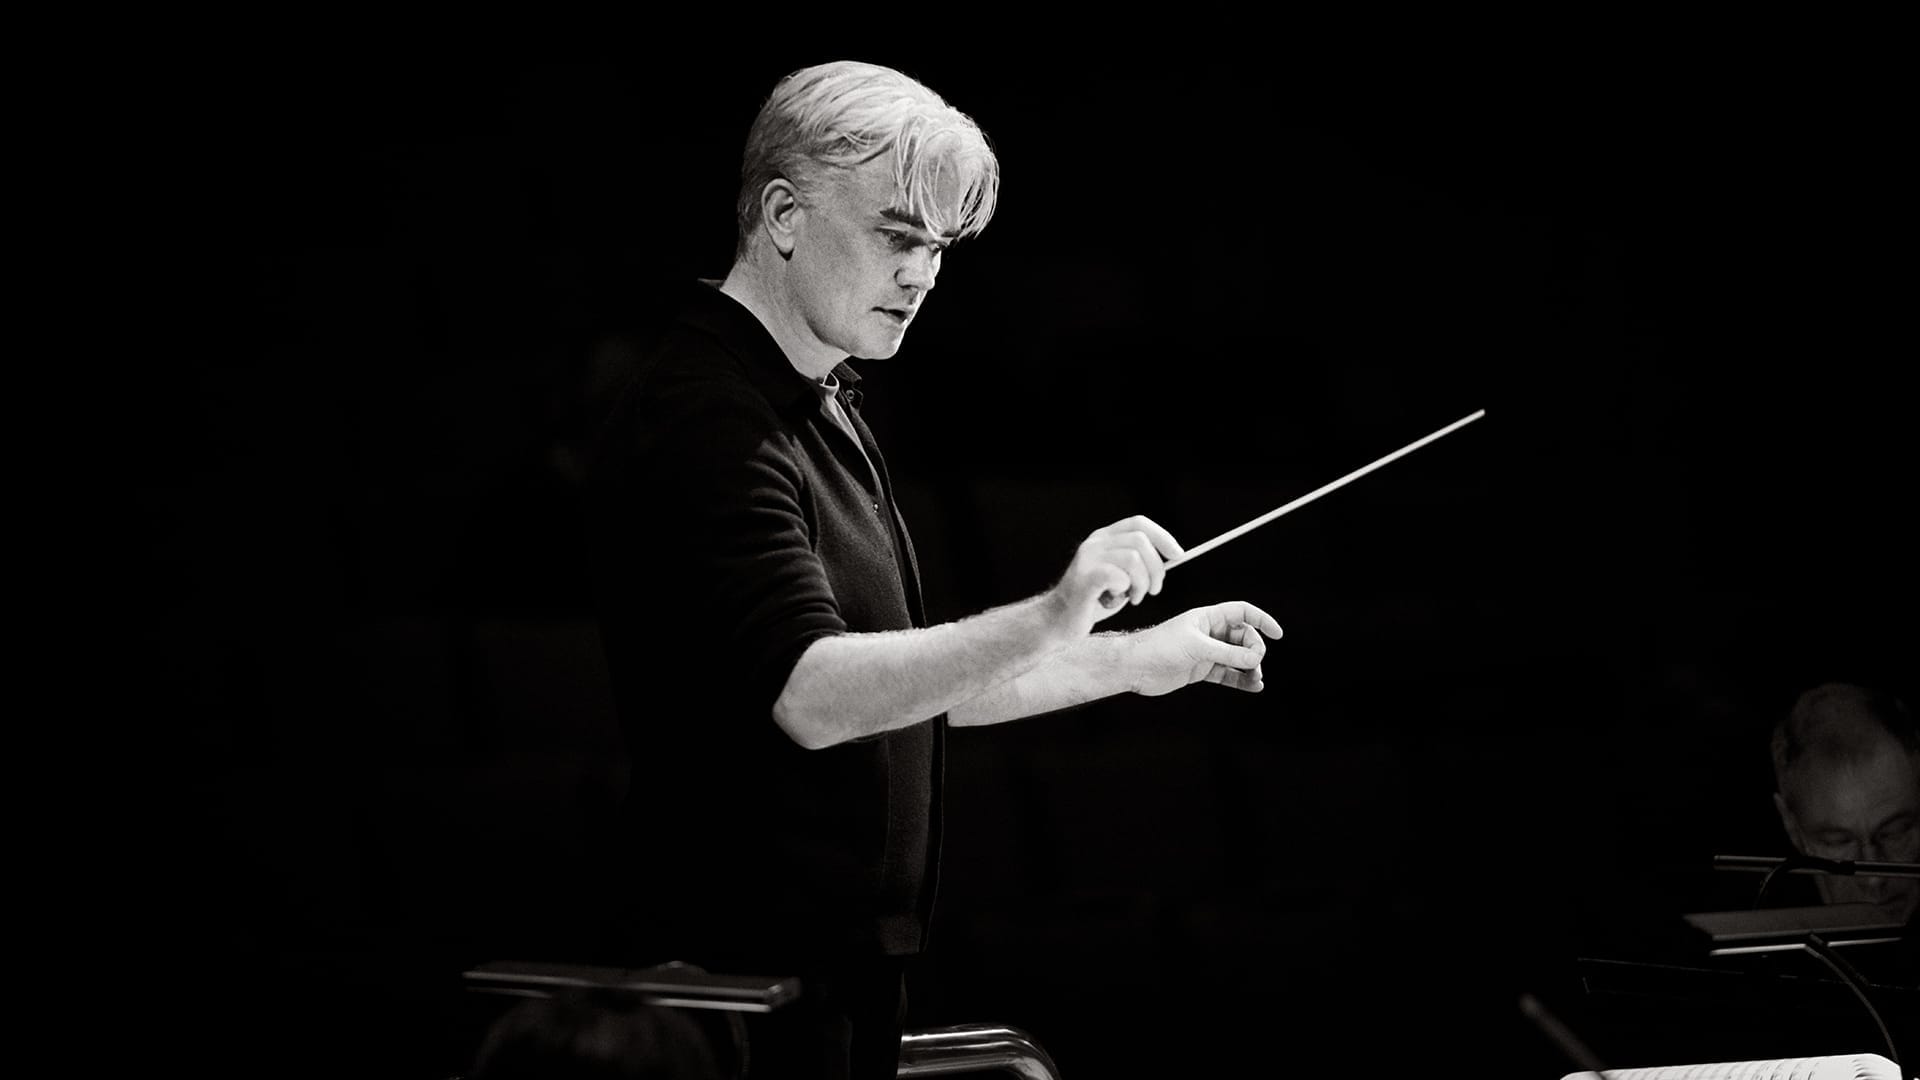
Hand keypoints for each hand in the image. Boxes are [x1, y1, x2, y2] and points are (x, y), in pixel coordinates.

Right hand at [1046, 515, 1184, 636]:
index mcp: (1104, 538)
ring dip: (1141, 584)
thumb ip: (1139, 563)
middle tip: (1152, 591)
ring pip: (1133, 559)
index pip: (1140, 524)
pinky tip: (1115, 599)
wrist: (1059, 621)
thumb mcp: (1120, 575)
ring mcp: (1088, 559)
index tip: (1178, 556)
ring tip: (1132, 598)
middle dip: (1156, 569)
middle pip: (1141, 541)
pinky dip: (1124, 590)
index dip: (1163, 537)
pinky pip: (1117, 576)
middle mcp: (1095, 543)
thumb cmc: (1093, 601)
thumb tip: (1173, 556)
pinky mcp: (1084, 579)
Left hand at [1125, 601, 1282, 696]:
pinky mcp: (1201, 670)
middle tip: (1255, 663)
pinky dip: (1241, 680)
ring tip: (1256, 679)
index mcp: (1208, 618)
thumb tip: (1256, 658)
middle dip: (1254, 650)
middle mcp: (1209, 633)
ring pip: (1238, 658)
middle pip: (1244, 638)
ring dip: (1250, 668)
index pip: (1242, 612)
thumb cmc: (1159, 647)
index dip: (1262, 620)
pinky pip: (1228, 674)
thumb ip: (1227, 653)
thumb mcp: (1197, 647)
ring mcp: (1206, 652)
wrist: (1134, 667)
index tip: (1277, 634)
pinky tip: (1253, 686)